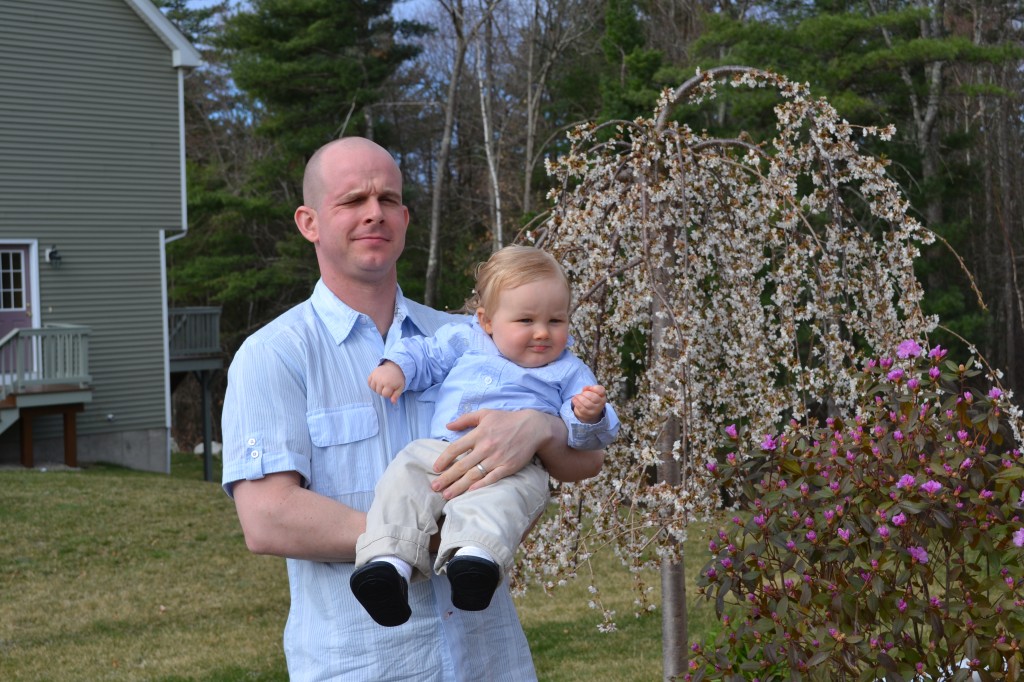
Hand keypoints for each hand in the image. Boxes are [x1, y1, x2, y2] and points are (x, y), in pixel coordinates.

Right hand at [367, 361, 405, 403]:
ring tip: (383, 384)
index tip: (391, 389)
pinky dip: (372, 384)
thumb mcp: (400, 387)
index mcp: (389, 384)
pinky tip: (377, 382)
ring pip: (373, 388)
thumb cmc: (398, 378)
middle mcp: (381, 380)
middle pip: (379, 392)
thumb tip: (393, 402)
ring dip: (377, 388)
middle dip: (383, 391)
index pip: (385, 395)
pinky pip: (369, 383)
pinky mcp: (372, 373)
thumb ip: (396, 396)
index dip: (388, 394)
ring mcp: (375, 376)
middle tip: (387, 386)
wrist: (394, 367)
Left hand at [431, 409, 548, 499]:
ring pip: (474, 475)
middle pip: (462, 465)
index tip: (435, 469)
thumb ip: (465, 419)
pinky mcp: (508, 467)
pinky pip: (491, 478)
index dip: (443, 459)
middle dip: (446, 478)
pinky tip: (470, 492)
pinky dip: (480, 485)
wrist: (533, 427)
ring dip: (459, 486)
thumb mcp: (485, 414)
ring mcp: (497, 458)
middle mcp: (485, 447)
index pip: (455, 449)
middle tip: (435, 488)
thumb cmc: (507, 420)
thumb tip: (447, 426)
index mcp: (478, 434)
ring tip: (447, 495)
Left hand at [572, 385, 606, 423]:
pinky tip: (574, 401)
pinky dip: (576, 405)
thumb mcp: (594, 392)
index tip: (587, 388)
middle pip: (593, 398)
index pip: (600, 391)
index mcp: (602, 398)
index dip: (593, 388)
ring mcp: (593, 412)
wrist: (591, 412)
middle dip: (584, 394)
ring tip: (575, 397)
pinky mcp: (586, 417)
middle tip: (579, 394)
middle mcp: (599, 406)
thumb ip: (591, 388)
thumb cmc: (592, 399)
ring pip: (586, 405)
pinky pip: (580, 411)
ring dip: (578, 400)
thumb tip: (585, 388)